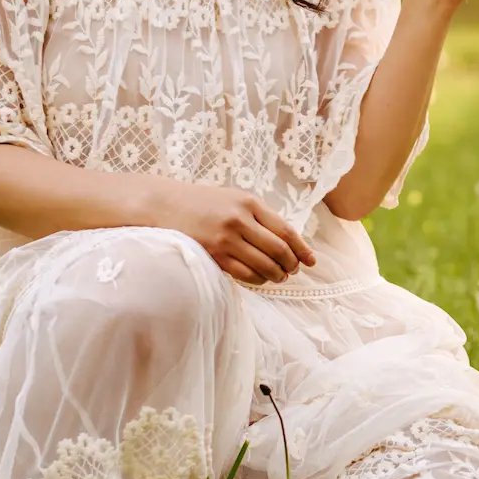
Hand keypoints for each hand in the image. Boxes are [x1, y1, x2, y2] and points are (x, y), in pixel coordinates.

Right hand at [149, 180, 316, 286]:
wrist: (166, 204)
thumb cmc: (205, 203)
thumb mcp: (235, 199)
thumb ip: (260, 216)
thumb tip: (289, 241)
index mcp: (250, 203)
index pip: (286, 231)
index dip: (302, 249)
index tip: (311, 261)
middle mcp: (240, 219)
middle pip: (278, 250)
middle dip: (291, 264)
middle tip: (293, 271)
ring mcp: (226, 238)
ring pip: (264, 265)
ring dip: (276, 275)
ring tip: (279, 277)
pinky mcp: (214, 254)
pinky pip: (245, 274)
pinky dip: (258, 280)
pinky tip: (261, 279)